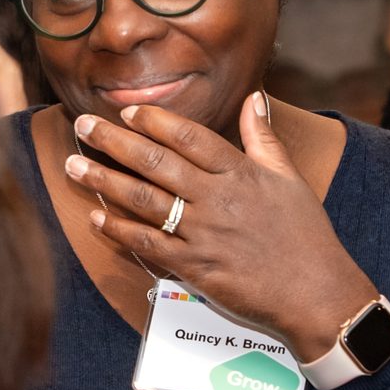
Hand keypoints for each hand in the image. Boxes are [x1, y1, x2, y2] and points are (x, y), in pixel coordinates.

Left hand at [65, 94, 375, 358]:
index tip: (128, 109)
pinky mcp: (194, 268)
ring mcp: (203, 234)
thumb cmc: (305, 235)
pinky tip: (96, 218)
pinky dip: (118, 231)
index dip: (154, 120)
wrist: (315, 293)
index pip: (189, 137)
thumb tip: (254, 97)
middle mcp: (217, 199)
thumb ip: (263, 136)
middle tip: (84, 124)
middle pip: (156, 162)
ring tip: (75, 165)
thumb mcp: (289, 178)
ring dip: (104, 181)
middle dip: (115, 141)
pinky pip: (147, 245)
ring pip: (144, 200)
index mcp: (240, 173)